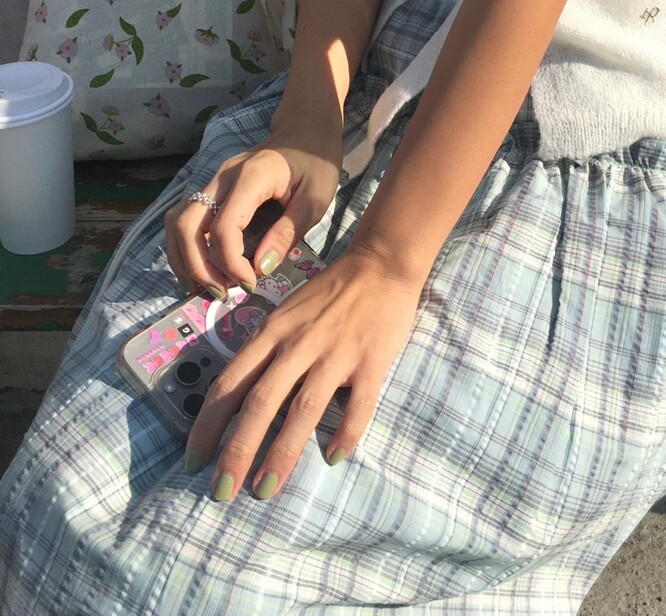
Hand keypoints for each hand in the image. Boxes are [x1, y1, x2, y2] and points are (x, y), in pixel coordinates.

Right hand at [164, 124, 342, 297]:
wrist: (306, 130)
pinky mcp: (211, 189)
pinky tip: (204, 269)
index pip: (224, 227)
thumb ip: (287, 233)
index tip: (251, 282)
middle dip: (197, 266)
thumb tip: (260, 269)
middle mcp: (222, 177)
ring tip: (210, 285)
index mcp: (251, 177)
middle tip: (222, 292)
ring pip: (177, 222)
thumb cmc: (316, 163)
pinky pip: (184, 219)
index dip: (231, 263)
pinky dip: (186, 248)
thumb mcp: (316, 199)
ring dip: (185, 259)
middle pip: (185, 225)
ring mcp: (212, 181)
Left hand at [183, 246, 422, 500]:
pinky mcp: (370, 362)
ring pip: (303, 410)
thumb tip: (238, 400)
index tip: (193, 462)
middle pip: (260, 404)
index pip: (229, 385)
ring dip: (282, 453)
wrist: (380, 264)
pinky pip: (358, 405)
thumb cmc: (328, 292)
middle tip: (221, 493)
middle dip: (237, 452)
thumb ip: (265, 352)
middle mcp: (298, 346)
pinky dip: (346, 433)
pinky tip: (335, 457)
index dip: (208, 426)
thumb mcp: (285, 314)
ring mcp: (335, 355)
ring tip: (265, 488)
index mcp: (271, 333)